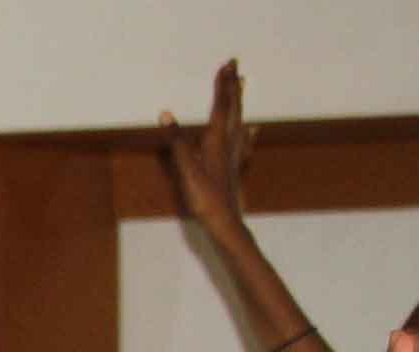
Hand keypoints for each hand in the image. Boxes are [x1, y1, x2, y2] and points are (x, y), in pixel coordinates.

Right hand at [159, 60, 255, 234]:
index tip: (227, 65)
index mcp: (218, 139)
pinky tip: (253, 130)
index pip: (221, 105)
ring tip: (243, 86)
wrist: (226, 220)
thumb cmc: (204, 196)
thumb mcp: (186, 168)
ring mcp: (235, 154)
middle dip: (233, 86)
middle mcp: (230, 142)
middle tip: (236, 66)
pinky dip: (247, 131)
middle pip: (233, 108)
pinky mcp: (236, 167)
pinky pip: (244, 142)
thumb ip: (177, 141)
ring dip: (239, 102)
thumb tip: (166, 114)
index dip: (223, 85)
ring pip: (240, 120)